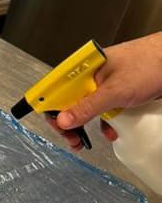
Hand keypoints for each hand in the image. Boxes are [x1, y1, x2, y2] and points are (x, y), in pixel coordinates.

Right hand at [47, 33, 161, 150]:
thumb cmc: (151, 63)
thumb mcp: (115, 91)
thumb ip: (88, 107)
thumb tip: (64, 120)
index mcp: (85, 68)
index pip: (57, 88)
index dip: (51, 107)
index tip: (54, 124)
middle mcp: (93, 76)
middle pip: (70, 101)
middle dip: (69, 122)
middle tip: (70, 137)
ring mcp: (106, 86)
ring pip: (87, 109)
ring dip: (86, 126)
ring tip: (83, 139)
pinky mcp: (119, 94)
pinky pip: (105, 112)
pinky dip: (105, 124)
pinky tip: (111, 131)